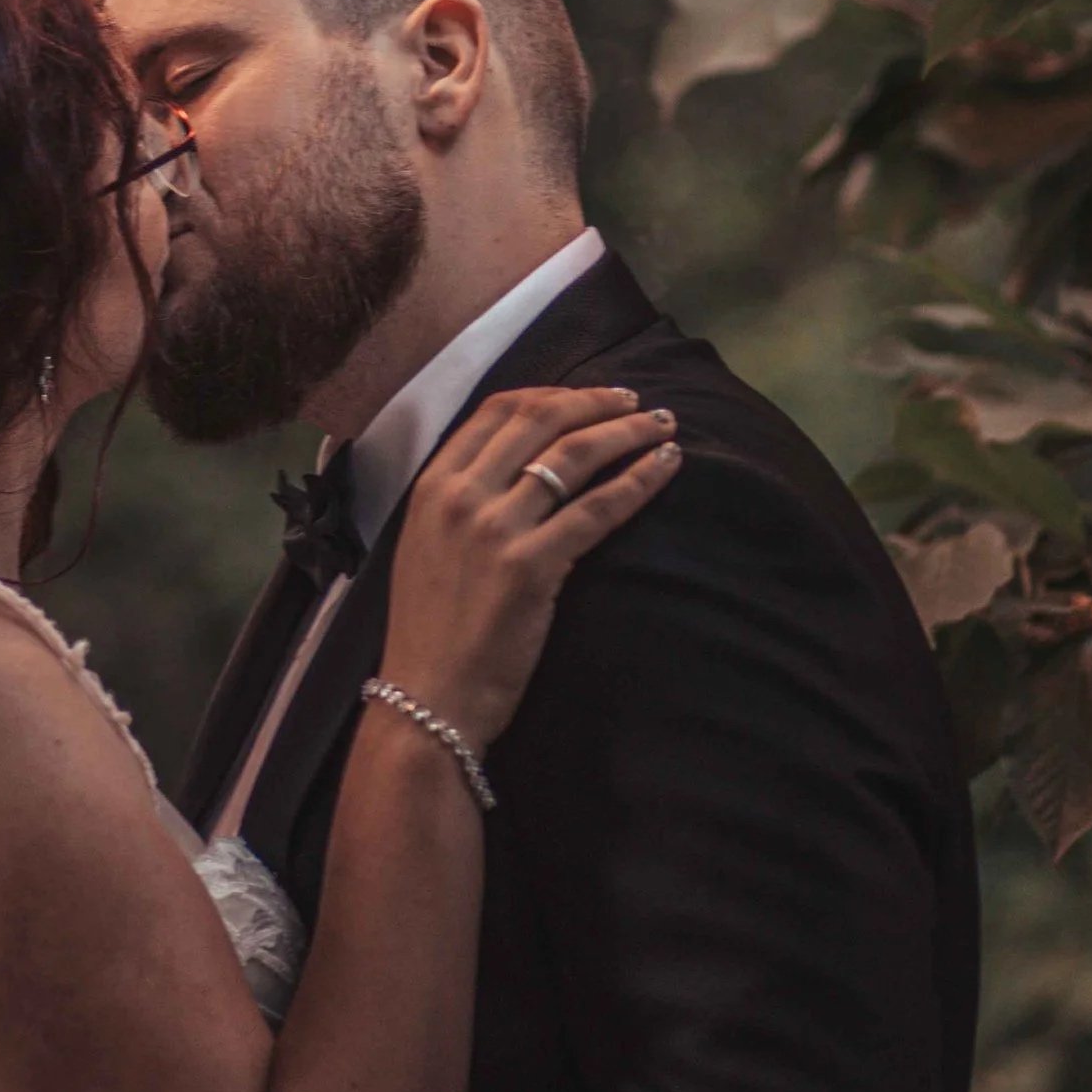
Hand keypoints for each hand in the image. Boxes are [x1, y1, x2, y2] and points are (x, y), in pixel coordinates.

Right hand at [382, 383, 680, 751]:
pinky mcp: (531, 567)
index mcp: (433, 484)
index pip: (499, 410)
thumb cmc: (431, 631)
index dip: (553, 393)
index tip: (589, 396)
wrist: (426, 698)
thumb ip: (461, 500)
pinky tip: (664, 466)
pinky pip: (597, 509)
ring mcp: (495, 529)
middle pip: (541, 420)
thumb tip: (515, 467)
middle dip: (596, 402)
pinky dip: (638, 480)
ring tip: (662, 425)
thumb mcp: (427, 545)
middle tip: (636, 401)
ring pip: (573, 455)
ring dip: (626, 431)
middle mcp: (461, 495)